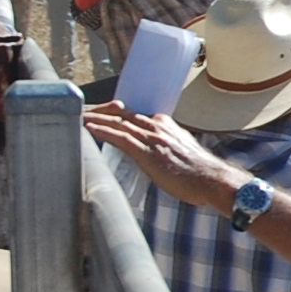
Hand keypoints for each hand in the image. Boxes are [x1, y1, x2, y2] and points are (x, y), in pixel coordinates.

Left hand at [83, 103, 248, 213]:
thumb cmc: (201, 174)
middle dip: (102, 112)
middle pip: (123, 115)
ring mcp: (151, 138)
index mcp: (166, 127)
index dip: (117, 116)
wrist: (212, 180)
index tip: (103, 116)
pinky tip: (88, 128)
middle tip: (83, 111)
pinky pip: (119, 136)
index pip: (136, 117)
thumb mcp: (183, 154)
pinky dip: (102, 130)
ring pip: (117, 122)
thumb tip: (161, 158)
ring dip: (96, 118)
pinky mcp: (146, 152)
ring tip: (78, 116)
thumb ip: (169, 150)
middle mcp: (157, 127)